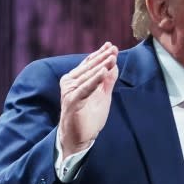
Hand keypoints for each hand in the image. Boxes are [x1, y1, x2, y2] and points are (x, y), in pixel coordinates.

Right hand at [59, 42, 118, 157]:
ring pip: (88, 75)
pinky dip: (95, 79)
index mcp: (75, 80)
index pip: (89, 64)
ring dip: (101, 65)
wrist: (78, 138)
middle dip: (102, 56)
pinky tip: (104, 71)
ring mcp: (70, 91)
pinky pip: (86, 88)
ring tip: (112, 56)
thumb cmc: (89, 117)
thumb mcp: (102, 96)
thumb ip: (107, 81)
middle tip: (113, 47)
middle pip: (89, 67)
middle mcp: (70, 82)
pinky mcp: (72, 101)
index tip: (111, 45)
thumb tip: (114, 65)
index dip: (100, 54)